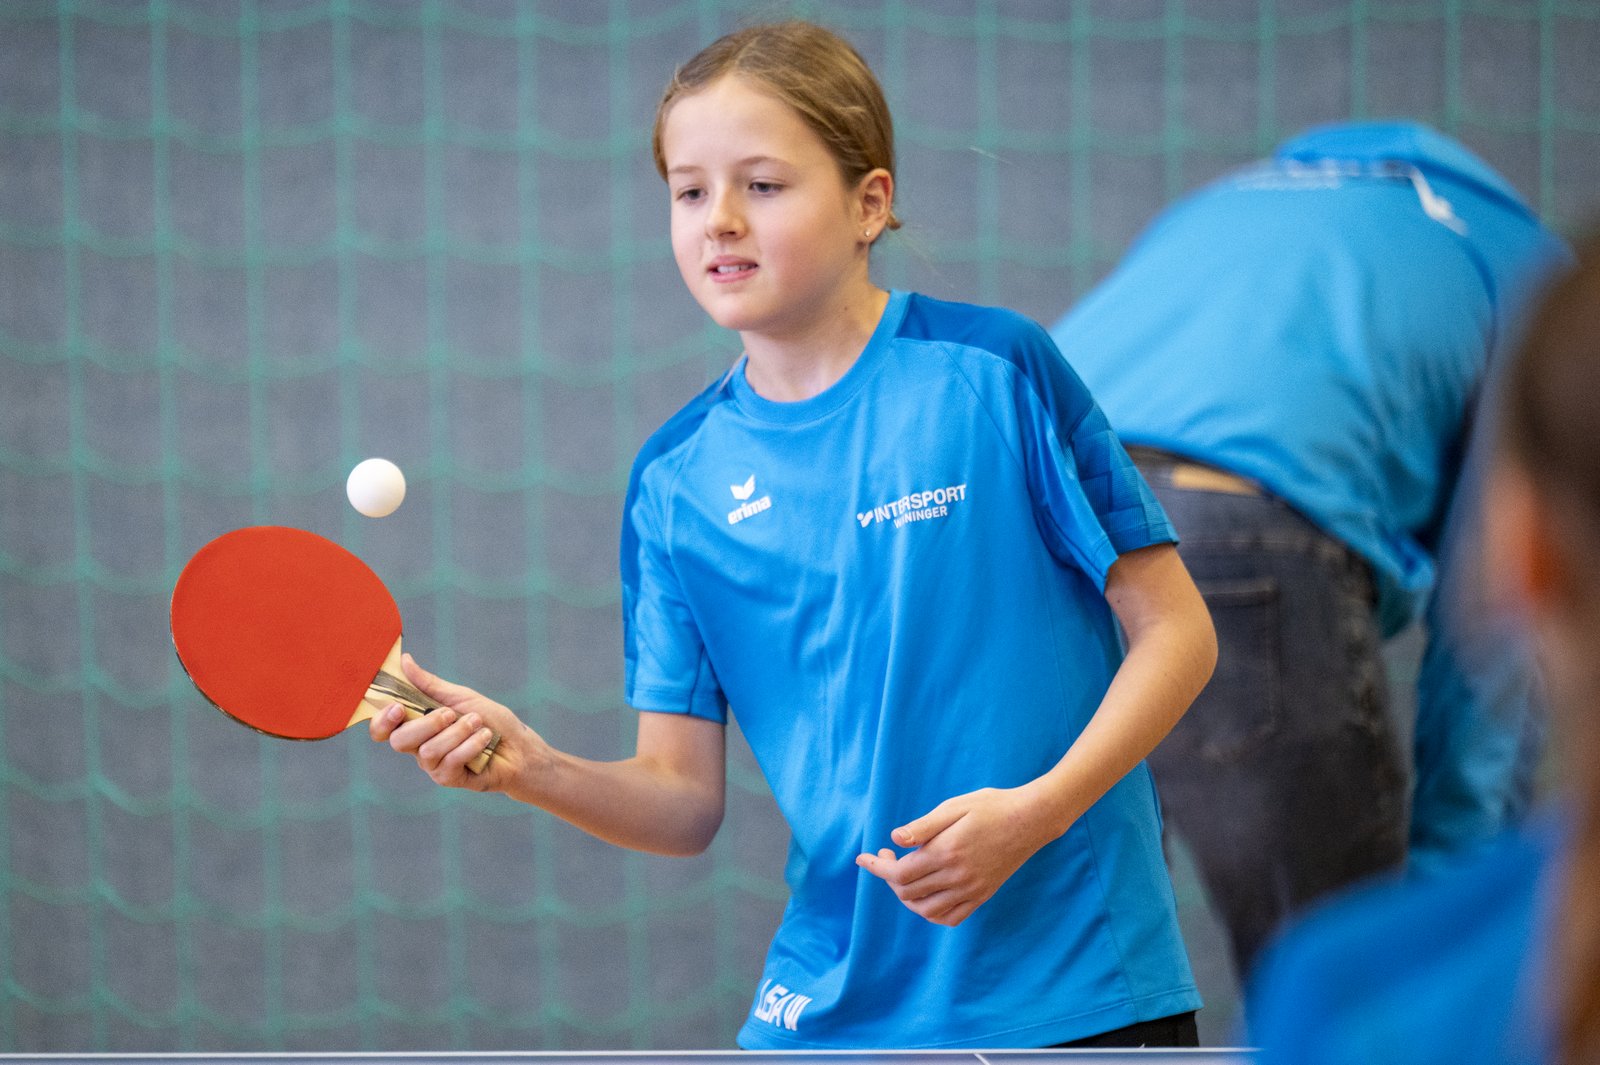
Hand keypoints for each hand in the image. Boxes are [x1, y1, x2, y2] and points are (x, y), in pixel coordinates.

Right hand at [368, 653, 541, 791]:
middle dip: (426, 724)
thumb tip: (404, 660)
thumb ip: (430, 684)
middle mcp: (420, 747)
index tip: (397, 707)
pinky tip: (485, 739)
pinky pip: (450, 762)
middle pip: (399, 741)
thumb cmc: (490, 719)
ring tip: (478, 722)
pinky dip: (470, 745)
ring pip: (428, 751)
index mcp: (417, 725)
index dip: (382, 720)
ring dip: (458, 732)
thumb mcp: (460, 696)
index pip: (383, 729)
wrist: (519, 746)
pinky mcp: (450, 779)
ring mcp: (433, 766)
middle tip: (450, 713)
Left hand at [855, 786, 1058, 925]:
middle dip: (889, 877)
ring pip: (927, 910)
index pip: (900, 873)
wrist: (1032, 819)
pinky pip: (951, 916)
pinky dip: (932, 912)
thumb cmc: (993, 806)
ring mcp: (972, 889)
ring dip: (907, 897)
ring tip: (903, 876)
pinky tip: (926, 895)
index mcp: (947, 852)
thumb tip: (894, 838)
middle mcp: (958, 877)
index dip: (877, 867)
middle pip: (909, 892)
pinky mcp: (983, 895)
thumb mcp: (955, 807)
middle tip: (887, 855)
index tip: (863, 858)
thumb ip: (924, 826)